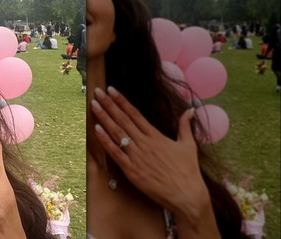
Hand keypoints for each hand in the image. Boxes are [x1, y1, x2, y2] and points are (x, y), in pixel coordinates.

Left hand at [91, 86, 215, 227]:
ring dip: (104, 118)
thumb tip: (190, 109)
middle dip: (109, 104)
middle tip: (97, 91)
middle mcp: (145, 143)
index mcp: (156, 136)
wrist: (187, 196)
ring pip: (117, 133)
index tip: (111, 89)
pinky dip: (105, 140)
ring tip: (94, 105)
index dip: (122, 101)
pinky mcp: (132, 170)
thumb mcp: (189, 145)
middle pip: (123, 119)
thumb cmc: (189, 172)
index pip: (135, 114)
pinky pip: (115, 153)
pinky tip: (96, 129)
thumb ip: (185, 126)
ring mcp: (137, 156)